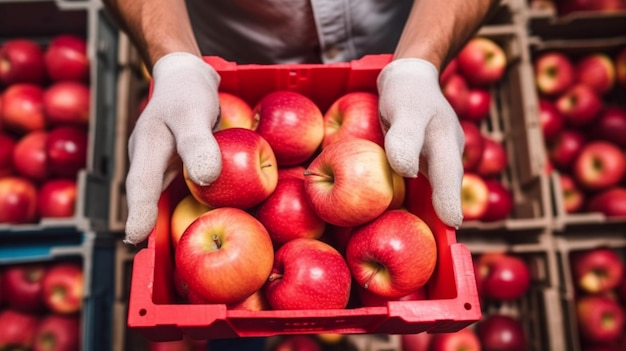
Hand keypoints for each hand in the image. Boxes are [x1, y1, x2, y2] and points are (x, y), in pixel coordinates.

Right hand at [124, 52, 221, 244]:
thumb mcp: (193, 112)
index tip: (136, 237)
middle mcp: (149, 162)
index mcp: (147, 148)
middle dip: (149, 227)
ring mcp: (160, 167)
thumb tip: (205, 179)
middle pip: (148, 199)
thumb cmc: (187, 93)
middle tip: (155, 260)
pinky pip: (179, 191)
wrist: (186, 79)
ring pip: (162, 198)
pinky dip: (186, 205)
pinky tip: (202, 222)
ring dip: (166, 221)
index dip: (139, 213)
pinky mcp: (176, 168)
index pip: (142, 185)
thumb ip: (197, 143)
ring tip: (176, 254)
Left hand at [377, 58, 464, 227]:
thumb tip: (408, 171)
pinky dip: (423, 194)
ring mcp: (439, 156)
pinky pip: (427, 179)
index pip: (448, 178)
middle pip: (448, 186)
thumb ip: (405, 137)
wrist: (409, 77)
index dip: (449, 202)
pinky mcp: (427, 157)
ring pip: (439, 184)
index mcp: (446, 144)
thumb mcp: (404, 109)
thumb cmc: (406, 93)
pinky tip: (411, 209)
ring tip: (429, 234)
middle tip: (443, 241)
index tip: (451, 224)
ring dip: (436, 206)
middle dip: (445, 211)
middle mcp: (447, 154)